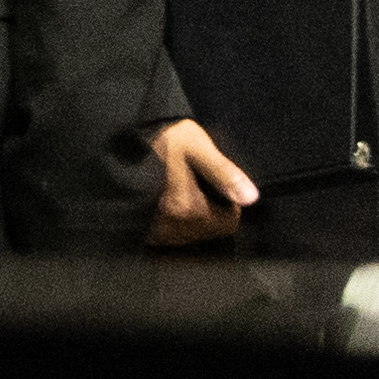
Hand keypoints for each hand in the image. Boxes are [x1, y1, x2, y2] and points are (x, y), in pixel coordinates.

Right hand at [143, 118, 260, 245]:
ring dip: (194, 220)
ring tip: (184, 193)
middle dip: (211, 212)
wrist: (127, 140)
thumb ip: (224, 174)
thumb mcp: (199, 149)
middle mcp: (171, 225)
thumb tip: (252, 198)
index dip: (229, 203)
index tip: (216, 183)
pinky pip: (172, 238)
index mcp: (186, 207)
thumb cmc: (168, 141)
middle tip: (199, 186)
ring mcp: (156, 231)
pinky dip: (177, 225)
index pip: (228, 221)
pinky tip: (170, 205)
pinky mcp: (146, 231)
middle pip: (209, 230)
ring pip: (191, 236)